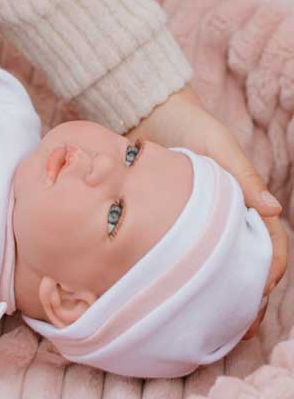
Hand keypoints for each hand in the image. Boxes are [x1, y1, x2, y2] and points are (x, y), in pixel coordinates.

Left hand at [126, 86, 286, 338]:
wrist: (150, 111)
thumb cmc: (190, 124)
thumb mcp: (218, 145)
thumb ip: (243, 175)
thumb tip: (273, 209)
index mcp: (245, 196)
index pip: (270, 238)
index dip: (272, 265)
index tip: (261, 288)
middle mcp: (226, 210)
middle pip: (246, 255)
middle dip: (247, 285)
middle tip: (237, 314)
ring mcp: (200, 214)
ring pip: (217, 256)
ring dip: (219, 282)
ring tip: (212, 310)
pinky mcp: (174, 214)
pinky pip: (187, 245)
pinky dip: (190, 267)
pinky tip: (180, 286)